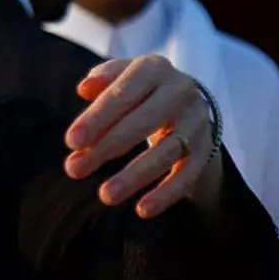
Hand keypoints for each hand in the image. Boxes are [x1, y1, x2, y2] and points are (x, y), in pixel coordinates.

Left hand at [65, 55, 222, 218]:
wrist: (184, 100)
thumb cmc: (136, 90)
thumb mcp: (119, 76)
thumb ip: (101, 80)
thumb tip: (85, 89)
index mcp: (154, 68)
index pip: (123, 93)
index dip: (97, 118)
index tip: (71, 142)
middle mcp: (181, 92)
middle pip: (144, 122)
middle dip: (107, 148)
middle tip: (74, 170)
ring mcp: (197, 121)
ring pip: (168, 151)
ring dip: (135, 176)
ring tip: (105, 196)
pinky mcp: (207, 149)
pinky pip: (189, 174)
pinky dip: (167, 193)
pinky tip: (142, 210)